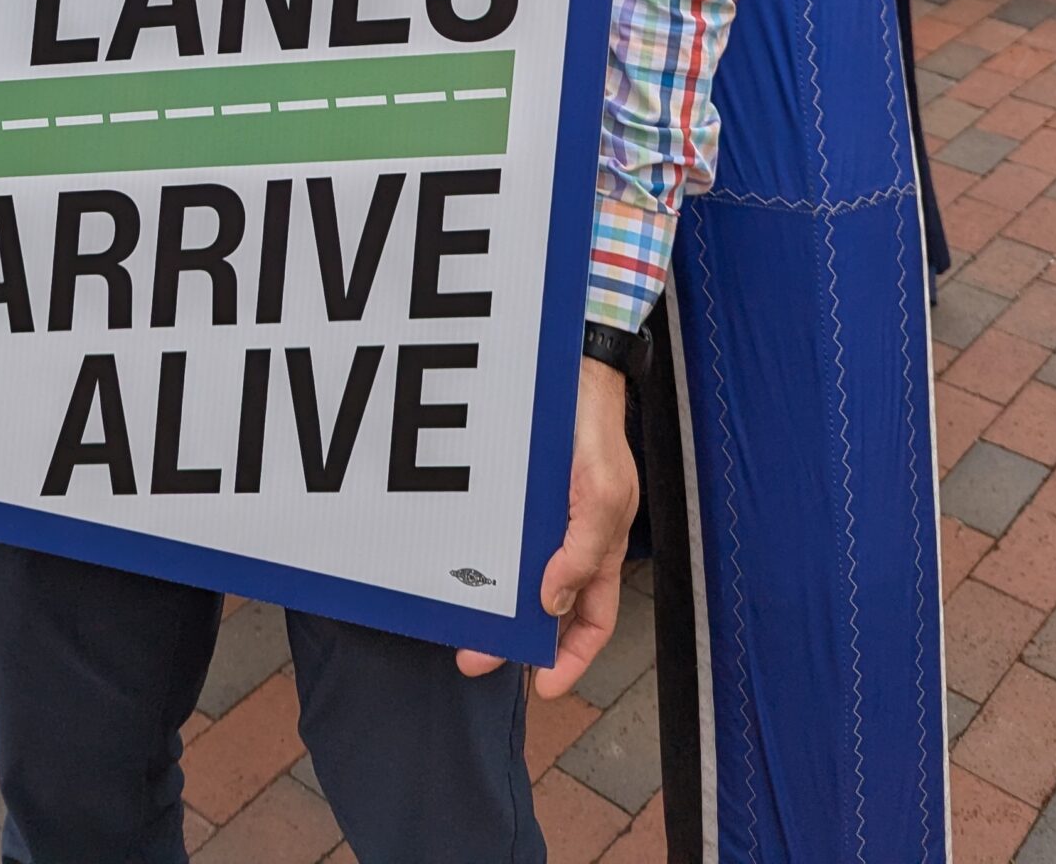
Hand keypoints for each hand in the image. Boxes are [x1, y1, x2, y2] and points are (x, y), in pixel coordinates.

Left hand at [457, 358, 637, 699]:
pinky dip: (476, 560)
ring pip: (514, 577)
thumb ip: (583, 550)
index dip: (572, 659)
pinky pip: (495, 538)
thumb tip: (553, 603)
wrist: (570, 368)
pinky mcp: (513, 496)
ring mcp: (539, 518)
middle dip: (512, 638)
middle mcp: (568, 540)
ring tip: (456, 621)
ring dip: (489, 603)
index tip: (542, 688)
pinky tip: (453, 570)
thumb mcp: (603, 494)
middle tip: (473, 655)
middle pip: (543, 608)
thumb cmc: (596, 429)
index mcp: (599, 548)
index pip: (593, 621)